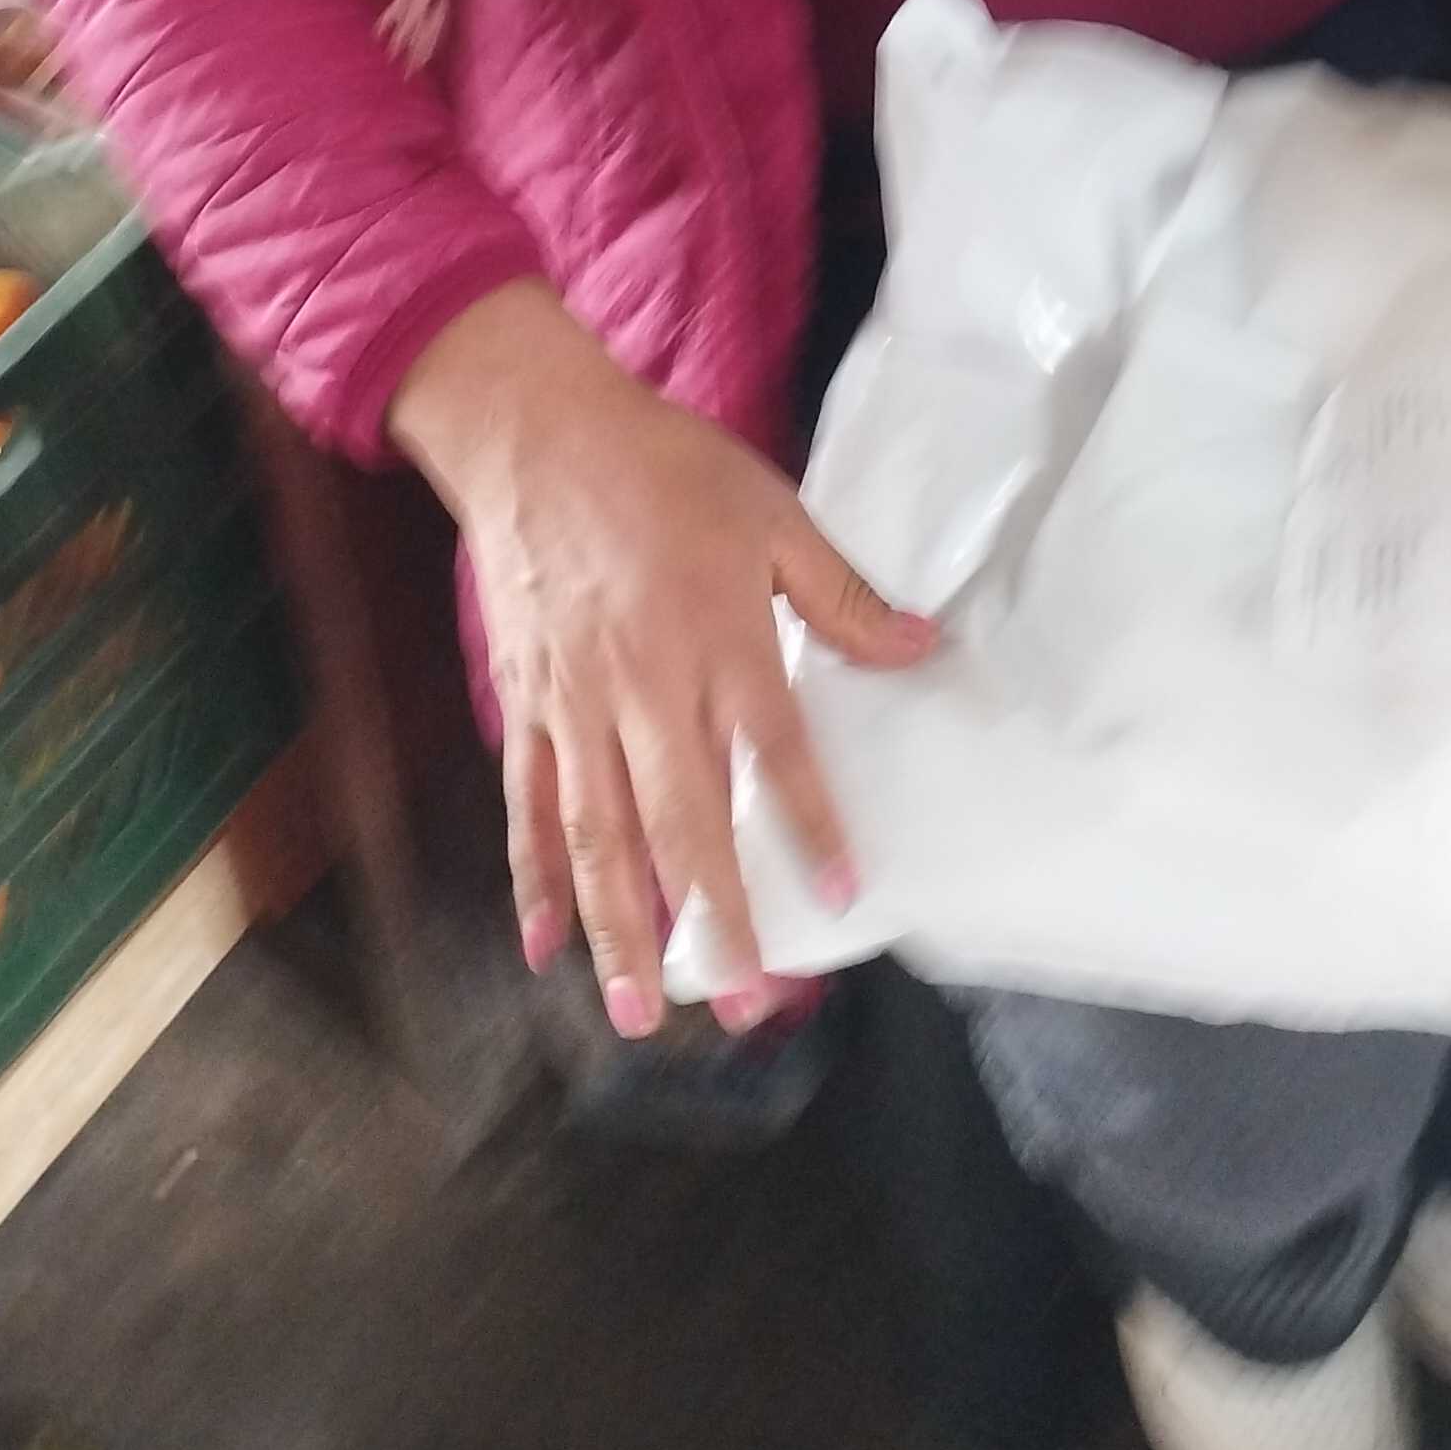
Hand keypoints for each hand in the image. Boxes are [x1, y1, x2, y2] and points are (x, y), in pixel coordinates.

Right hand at [391, 282, 934, 1038]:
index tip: (845, 895)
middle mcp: (644, 689)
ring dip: (621, 932)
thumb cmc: (664, 469)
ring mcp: (576, 706)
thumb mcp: (771, 513)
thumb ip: (842, 594)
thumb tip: (923, 647)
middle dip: (714, 920)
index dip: (811, 826)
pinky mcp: (527, 705)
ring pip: (599, 839)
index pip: (776, 754)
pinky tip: (548, 947)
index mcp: (718, 641)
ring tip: (643, 1014)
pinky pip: (529, 808)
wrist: (537, 435)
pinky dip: (534, 881)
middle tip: (745, 1003)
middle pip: (682, 824)